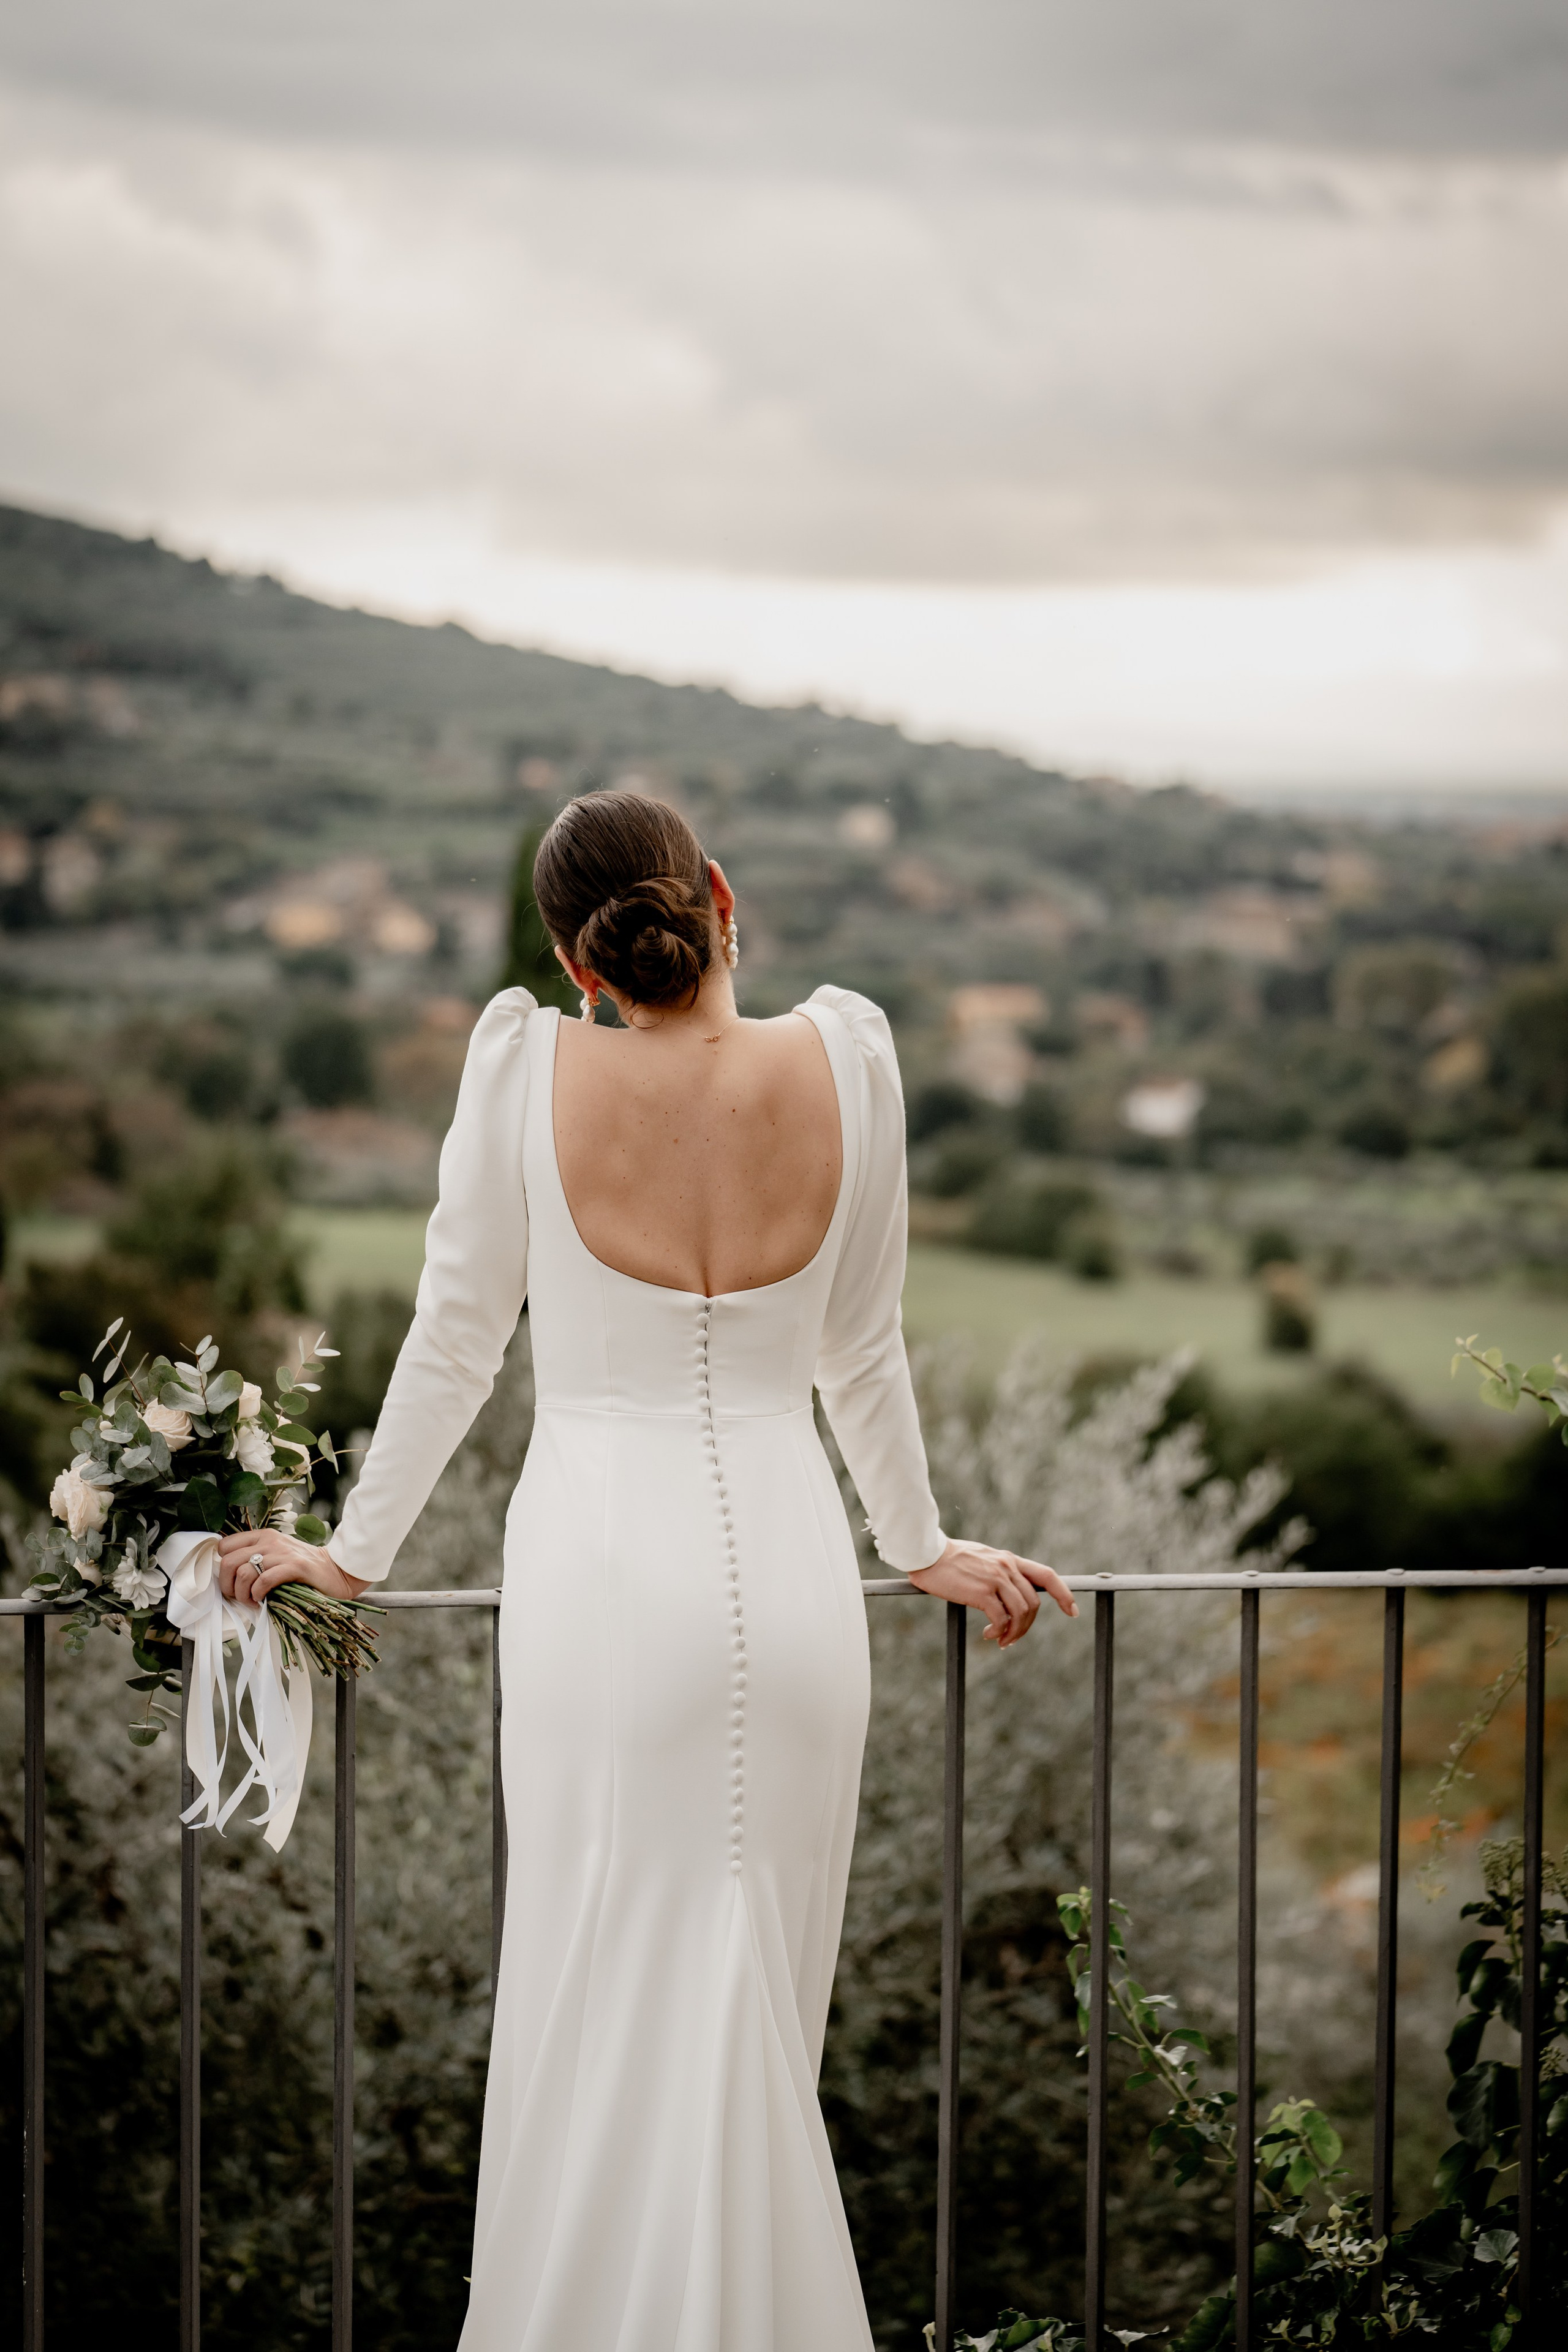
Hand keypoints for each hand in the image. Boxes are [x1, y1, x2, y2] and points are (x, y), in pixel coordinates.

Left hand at [217, 1527, 369, 1606]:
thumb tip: (229, 1575)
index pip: (225, 1546)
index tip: (232, 1581)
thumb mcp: (276, 1556)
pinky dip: (258, 1595)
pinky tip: (263, 1600)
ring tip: (253, 1601)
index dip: (222, 1567)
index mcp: (263, 1536)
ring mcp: (282, 1553)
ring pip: (243, 1573)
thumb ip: (256, 1558)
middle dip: (228, 1586)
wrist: (336, 1571)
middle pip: (229, 1561)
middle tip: (239, 1597)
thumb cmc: (303, 1569)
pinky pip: (263, 1581)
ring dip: (243, 1594)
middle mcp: (270, 1541)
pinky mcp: (294, 1567)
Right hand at [907, 1538, 1077, 1648]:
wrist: (926, 1553)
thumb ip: (998, 1571)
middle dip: (1027, 1626)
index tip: (1072, 1611)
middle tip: (1012, 1638)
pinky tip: (988, 1634)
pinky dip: (999, 1631)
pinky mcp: (982, 1592)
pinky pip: (1001, 1619)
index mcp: (1009, 1559)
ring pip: (1020, 1613)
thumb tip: (1005, 1594)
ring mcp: (996, 1579)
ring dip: (1013, 1632)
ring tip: (1000, 1640)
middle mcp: (1007, 1567)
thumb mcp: (982, 1559)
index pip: (1046, 1576)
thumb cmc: (949, 1559)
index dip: (1064, 1595)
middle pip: (1033, 1603)